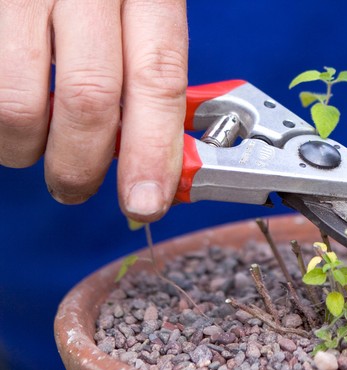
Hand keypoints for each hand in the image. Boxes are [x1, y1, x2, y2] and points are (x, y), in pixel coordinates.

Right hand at [0, 0, 187, 222]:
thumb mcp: (139, 6)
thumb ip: (146, 70)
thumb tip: (154, 154)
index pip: (158, 79)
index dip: (152, 150)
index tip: (145, 201)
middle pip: (89, 98)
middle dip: (82, 165)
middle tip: (76, 186)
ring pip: (17, 102)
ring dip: (25, 147)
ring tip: (31, 145)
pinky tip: (7, 110)